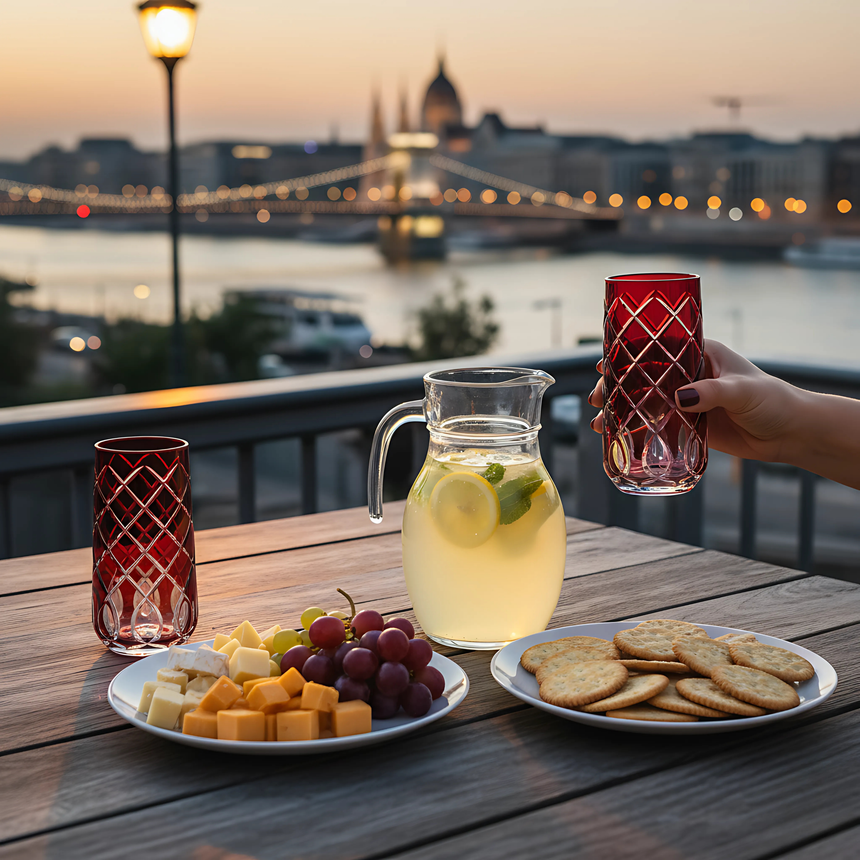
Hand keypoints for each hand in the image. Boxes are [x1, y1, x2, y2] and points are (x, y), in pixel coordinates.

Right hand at [588, 339, 800, 462]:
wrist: (790, 434)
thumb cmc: (773, 401)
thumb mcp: (742, 391)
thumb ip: (712, 392)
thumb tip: (680, 397)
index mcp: (698, 353)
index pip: (654, 347)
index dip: (625, 354)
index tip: (602, 364)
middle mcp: (687, 373)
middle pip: (641, 376)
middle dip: (614, 386)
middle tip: (597, 399)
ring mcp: (686, 399)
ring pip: (643, 401)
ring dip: (620, 410)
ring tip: (600, 424)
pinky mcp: (688, 423)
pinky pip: (655, 424)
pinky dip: (635, 430)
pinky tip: (617, 437)